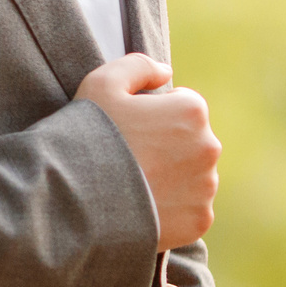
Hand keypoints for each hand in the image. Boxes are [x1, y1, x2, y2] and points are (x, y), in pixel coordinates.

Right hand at [76, 53, 220, 250]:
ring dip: (171, 177)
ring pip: (192, 176)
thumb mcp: (102, 82)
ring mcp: (206, 187)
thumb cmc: (88, 135)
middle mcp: (209, 147)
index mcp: (191, 110)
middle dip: (167, 146)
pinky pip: (190, 209)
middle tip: (130, 158)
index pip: (182, 105)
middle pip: (191, 142)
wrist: (76, 197)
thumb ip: (139, 66)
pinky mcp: (199, 220)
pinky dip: (171, 208)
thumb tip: (167, 72)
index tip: (130, 129)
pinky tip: (143, 206)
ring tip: (134, 184)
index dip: (152, 115)